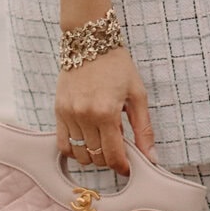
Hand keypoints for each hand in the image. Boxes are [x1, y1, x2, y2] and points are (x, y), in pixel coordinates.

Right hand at [56, 45, 153, 175]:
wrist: (90, 42)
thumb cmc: (118, 66)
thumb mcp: (137, 95)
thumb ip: (143, 129)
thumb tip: (151, 157)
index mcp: (106, 112)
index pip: (113, 155)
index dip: (122, 167)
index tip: (128, 167)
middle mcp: (84, 116)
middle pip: (96, 158)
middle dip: (109, 160)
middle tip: (119, 149)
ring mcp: (68, 114)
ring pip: (79, 154)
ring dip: (93, 156)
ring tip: (103, 142)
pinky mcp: (58, 111)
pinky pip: (62, 144)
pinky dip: (75, 150)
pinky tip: (86, 142)